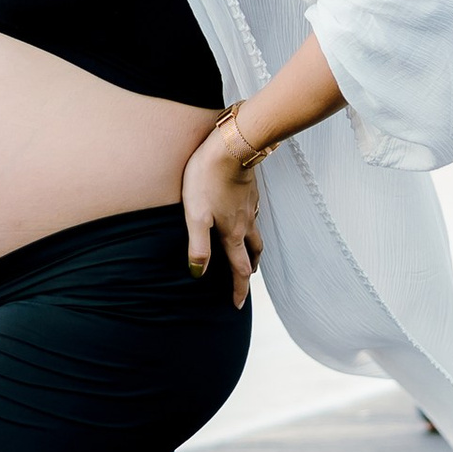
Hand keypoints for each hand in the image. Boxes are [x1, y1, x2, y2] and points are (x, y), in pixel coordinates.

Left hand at [182, 117, 264, 309]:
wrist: (231, 146)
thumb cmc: (208, 179)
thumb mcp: (196, 215)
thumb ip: (198, 246)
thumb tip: (199, 273)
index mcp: (233, 233)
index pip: (240, 269)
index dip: (239, 290)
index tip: (237, 306)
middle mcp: (246, 223)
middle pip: (253, 254)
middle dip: (249, 270)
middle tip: (245, 280)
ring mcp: (250, 206)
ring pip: (256, 234)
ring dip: (253, 249)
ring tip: (247, 254)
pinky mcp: (249, 191)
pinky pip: (253, 215)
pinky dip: (250, 226)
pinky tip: (242, 218)